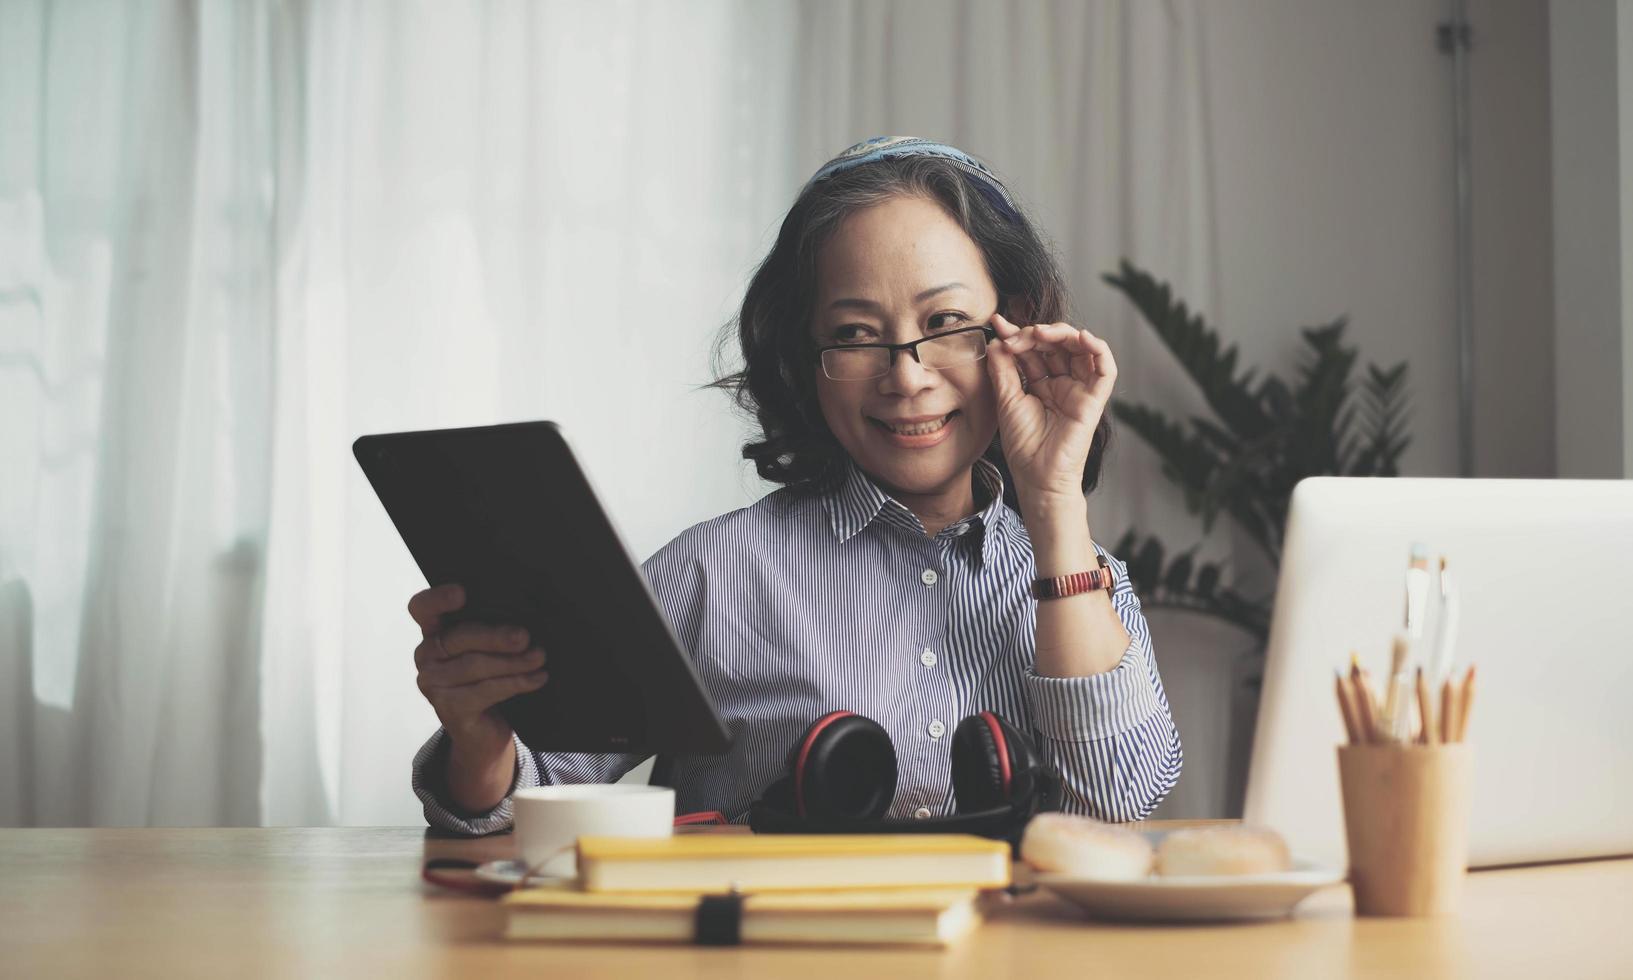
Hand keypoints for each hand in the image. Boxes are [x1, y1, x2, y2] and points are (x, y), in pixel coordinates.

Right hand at [408, 583, 548, 756]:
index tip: (462, 593)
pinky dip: (516, 683)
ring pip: (475, 665)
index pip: (422, 608)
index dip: (437, 599)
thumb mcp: (488, 649)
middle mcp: (426, 656)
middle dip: (495, 636)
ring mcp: (433, 684)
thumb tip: (525, 620)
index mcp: (434, 632)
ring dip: (513, 661)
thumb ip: (493, 629)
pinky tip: (537, 678)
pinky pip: (486, 690)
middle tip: (525, 637)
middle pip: (458, 637)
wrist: (484, 731)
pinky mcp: (449, 709)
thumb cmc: (488, 680)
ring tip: (539, 657)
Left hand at [984, 312, 1117, 508]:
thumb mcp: (1006, 399)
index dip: (1018, 335)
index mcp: (1042, 383)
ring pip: (1079, 349)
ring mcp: (1079, 389)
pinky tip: (1081, 337)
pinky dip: (1098, 349)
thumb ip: (1002, 369)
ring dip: (1062, 334)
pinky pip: (1105, 369)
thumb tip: (997, 339)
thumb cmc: (1023, 444)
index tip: (997, 323)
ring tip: (1039, 333)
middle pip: (1056, 344)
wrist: (1036, 476)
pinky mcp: (1095, 399)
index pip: (1034, 349)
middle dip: (1035, 334)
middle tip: (1014, 337)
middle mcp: (1062, 383)